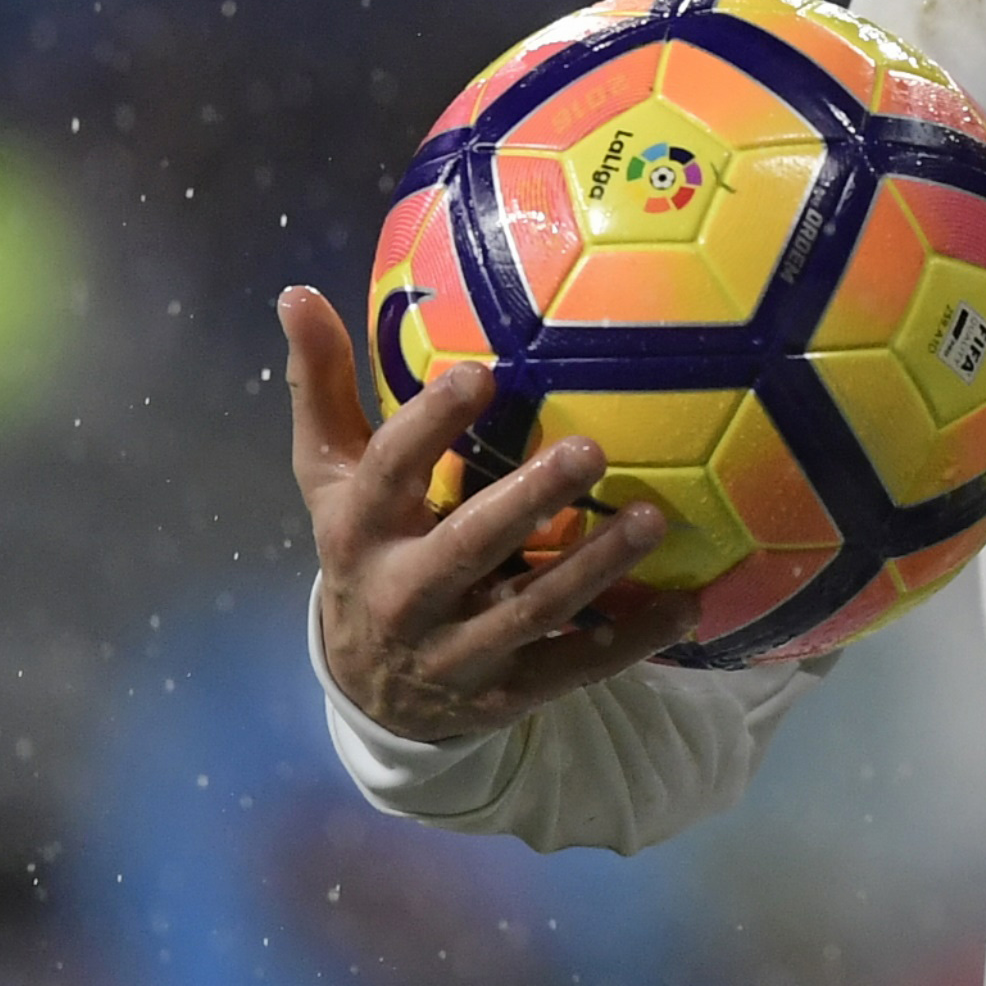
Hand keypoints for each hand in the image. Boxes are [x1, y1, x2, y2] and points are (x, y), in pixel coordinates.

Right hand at [283, 285, 698, 742]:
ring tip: (655, 519)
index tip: (479, 373)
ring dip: (596, 567)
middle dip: (530, 499)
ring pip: (532, 608)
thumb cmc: (366, 549)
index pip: (388, 471)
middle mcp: (404, 594)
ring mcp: (456, 651)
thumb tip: (299, 292)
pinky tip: (686, 604)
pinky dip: (629, 639)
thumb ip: (322, 388)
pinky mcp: (504, 694)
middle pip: (469, 544)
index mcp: (360, 530)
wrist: (369, 690)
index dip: (429, 424)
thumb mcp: (331, 477)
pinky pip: (572, 668)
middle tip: (592, 449)